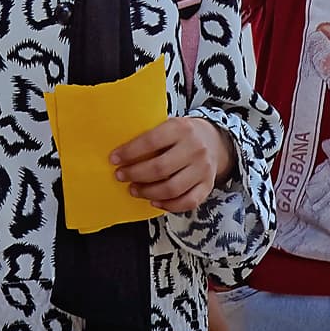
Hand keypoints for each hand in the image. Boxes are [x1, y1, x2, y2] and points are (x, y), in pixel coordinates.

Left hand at [111, 117, 234, 213]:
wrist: (214, 140)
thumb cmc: (184, 134)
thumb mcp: (170, 124)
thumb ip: (152, 136)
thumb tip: (122, 152)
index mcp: (181, 129)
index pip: (151, 142)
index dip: (129, 152)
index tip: (114, 159)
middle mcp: (194, 149)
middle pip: (160, 168)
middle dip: (135, 175)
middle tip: (122, 176)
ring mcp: (203, 169)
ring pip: (171, 189)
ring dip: (148, 192)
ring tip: (134, 189)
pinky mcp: (208, 185)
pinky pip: (187, 202)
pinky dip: (168, 205)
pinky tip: (155, 201)